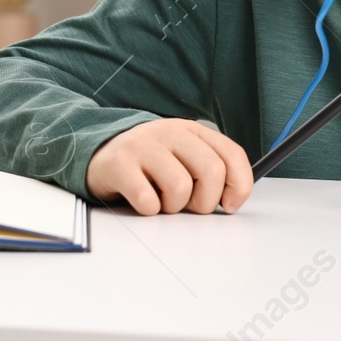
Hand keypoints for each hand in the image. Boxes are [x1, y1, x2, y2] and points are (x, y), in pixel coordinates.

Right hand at [86, 118, 253, 214]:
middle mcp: (170, 133)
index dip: (240, 185)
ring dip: (174, 206)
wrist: (100, 153)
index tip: (230, 205)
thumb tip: (234, 198)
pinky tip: (142, 200)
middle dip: (206, 201)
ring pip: (180, 188)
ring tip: (161, 200)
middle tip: (191, 206)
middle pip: (212, 171)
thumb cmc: (150, 163)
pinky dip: (149, 209)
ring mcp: (143, 146)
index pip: (232, 155)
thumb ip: (210, 170)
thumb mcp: (183, 156)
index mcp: (192, 130)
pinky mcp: (119, 164)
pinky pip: (147, 200)